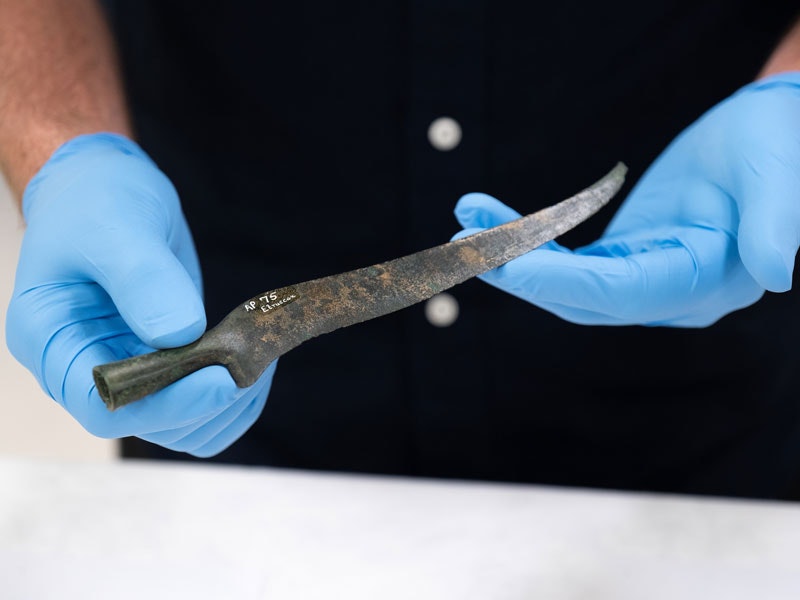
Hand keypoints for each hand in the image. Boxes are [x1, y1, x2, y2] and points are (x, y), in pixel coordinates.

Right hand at [5, 133, 274, 455]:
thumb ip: (143, 279)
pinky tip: (257, 362)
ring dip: (227, 405)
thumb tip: (180, 335)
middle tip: (252, 358)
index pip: (104, 405)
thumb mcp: (115, 227)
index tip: (223, 381)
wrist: (106, 191)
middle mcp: (84, 368)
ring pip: (181, 426)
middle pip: (149, 422)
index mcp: (51, 340)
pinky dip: (235, 398)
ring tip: (258, 356)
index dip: (167, 404)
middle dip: (205, 399)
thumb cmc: (96, 202)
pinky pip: (200, 408)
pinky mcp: (162, 366)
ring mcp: (126, 370)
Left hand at [453, 72, 799, 326]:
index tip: (505, 262)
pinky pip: (568, 262)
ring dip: (512, 255)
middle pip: (582, 299)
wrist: (770, 134)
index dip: (561, 282)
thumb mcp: (779, 173)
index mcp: (709, 279)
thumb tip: (775, 275)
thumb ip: (774, 222)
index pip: (622, 294)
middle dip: (520, 273)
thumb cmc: (779, 142)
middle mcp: (673, 295)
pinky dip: (528, 242)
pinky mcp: (626, 261)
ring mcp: (645, 281)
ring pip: (567, 285)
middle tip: (465, 244)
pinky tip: (491, 219)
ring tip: (468, 218)